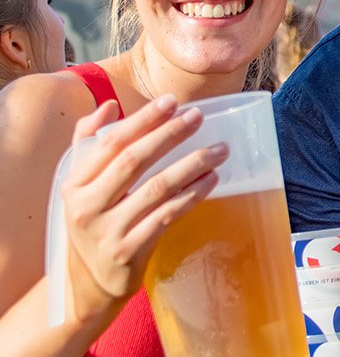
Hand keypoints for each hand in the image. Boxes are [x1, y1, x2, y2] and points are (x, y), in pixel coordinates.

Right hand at [62, 96, 227, 321]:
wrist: (88, 284)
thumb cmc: (93, 222)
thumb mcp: (81, 185)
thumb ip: (89, 143)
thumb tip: (109, 106)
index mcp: (74, 184)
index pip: (110, 143)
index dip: (142, 120)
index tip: (171, 102)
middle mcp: (86, 207)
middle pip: (133, 161)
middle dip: (169, 135)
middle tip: (198, 117)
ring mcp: (108, 231)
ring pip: (156, 188)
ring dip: (191, 164)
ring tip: (219, 150)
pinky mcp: (130, 251)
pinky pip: (168, 215)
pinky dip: (192, 195)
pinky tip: (212, 179)